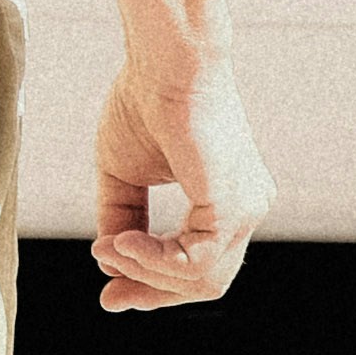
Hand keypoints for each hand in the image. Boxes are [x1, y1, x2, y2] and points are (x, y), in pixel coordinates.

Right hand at [92, 50, 272, 311]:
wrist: (163, 59)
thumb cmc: (145, 100)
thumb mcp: (125, 174)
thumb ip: (124, 219)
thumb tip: (110, 263)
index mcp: (228, 199)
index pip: (200, 265)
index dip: (154, 285)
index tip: (110, 294)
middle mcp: (247, 207)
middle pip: (205, 282)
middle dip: (151, 292)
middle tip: (108, 296)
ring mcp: (247, 208)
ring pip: (201, 280)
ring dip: (147, 274)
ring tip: (108, 250)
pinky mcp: (233, 206)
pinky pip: (195, 262)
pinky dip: (154, 262)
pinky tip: (122, 245)